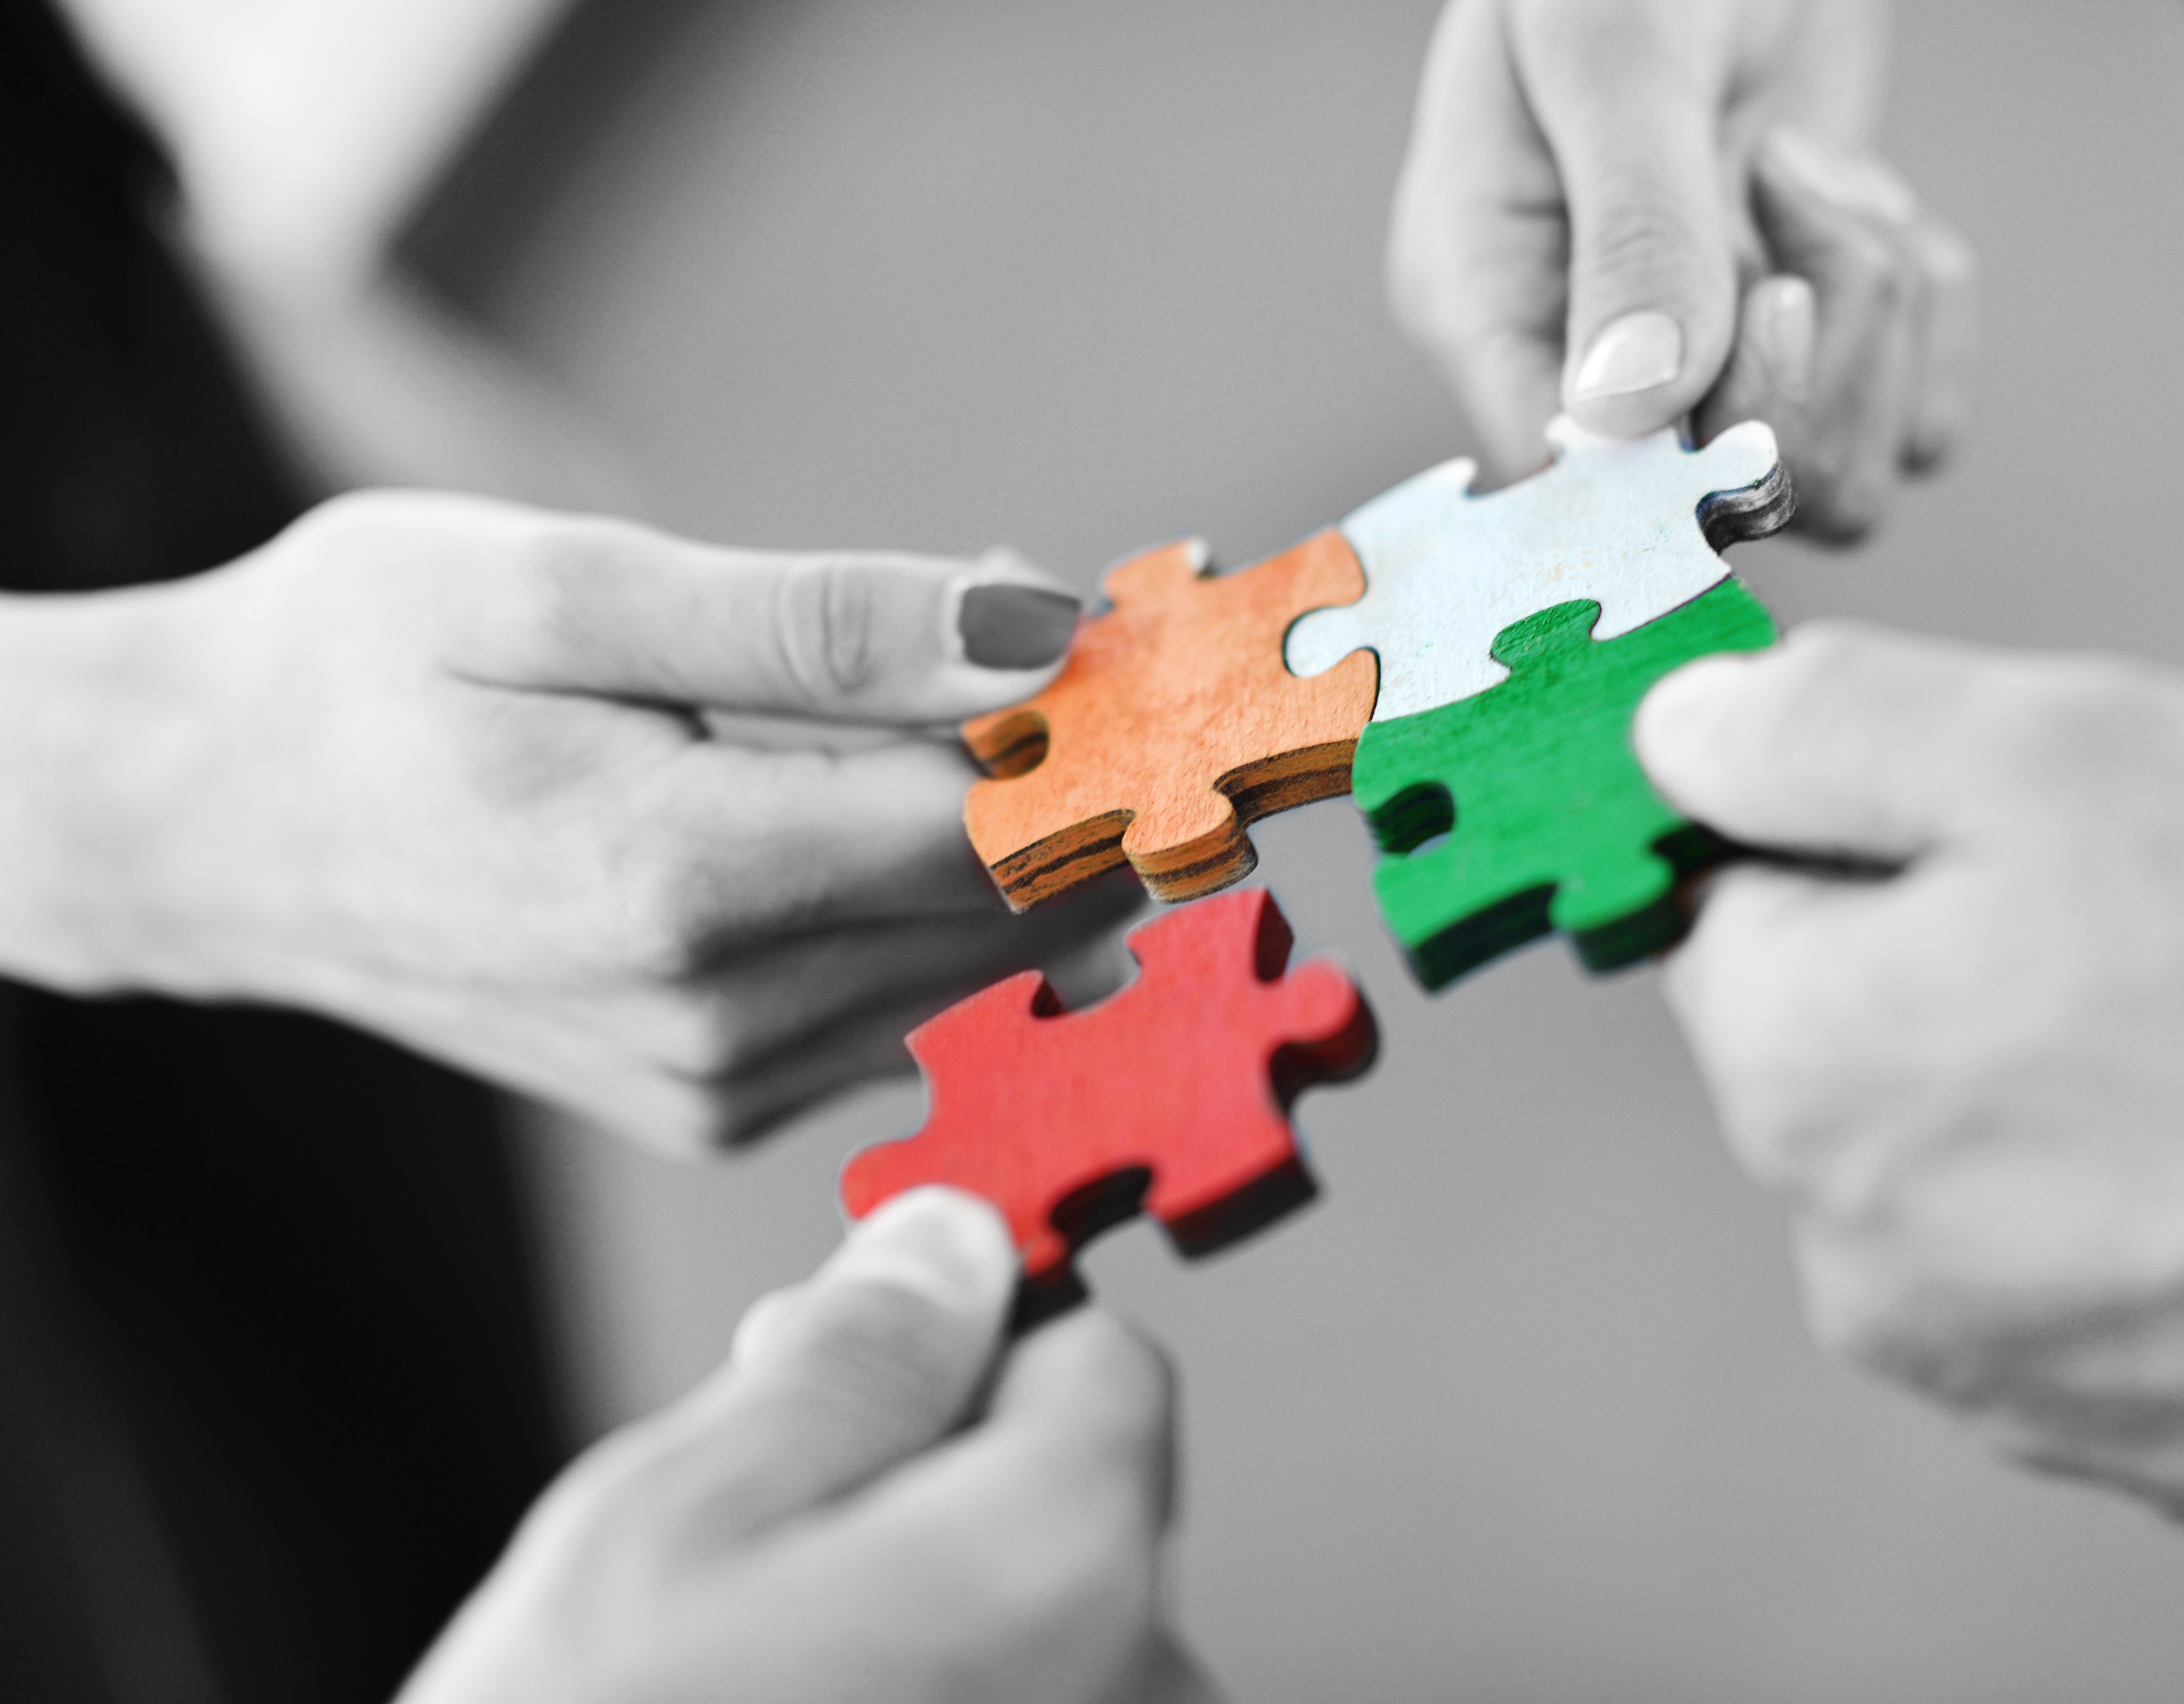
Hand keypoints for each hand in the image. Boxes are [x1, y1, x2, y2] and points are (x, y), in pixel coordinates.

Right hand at [0, 491, 1133, 1151]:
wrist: (212, 824)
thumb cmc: (362, 671)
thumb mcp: (567, 589)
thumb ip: (821, 625)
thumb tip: (1037, 633)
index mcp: (678, 881)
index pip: (997, 832)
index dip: (1106, 737)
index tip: (1160, 648)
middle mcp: (716, 1021)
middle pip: (1014, 913)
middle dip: (1087, 781)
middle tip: (1098, 649)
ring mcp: (720, 1085)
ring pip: (982, 972)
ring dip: (1028, 842)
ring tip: (995, 702)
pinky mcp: (717, 1102)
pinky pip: (907, 1010)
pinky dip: (947, 905)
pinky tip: (905, 801)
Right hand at [399, 1188, 1217, 1703]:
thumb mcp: (675, 1519)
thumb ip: (849, 1364)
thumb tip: (945, 1245)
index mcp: (1069, 1561)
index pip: (1101, 1363)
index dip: (973, 1340)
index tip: (866, 1356)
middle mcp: (1142, 1689)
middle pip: (1068, 1509)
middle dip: (925, 1493)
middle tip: (751, 1554)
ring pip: (1031, 1635)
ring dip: (915, 1626)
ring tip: (749, 1688)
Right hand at [1389, 0, 1977, 534]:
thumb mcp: (1613, 49)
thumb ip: (1632, 227)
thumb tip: (1633, 413)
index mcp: (1487, 308)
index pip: (1567, 487)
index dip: (1678, 461)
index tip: (1763, 309)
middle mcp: (1585, 370)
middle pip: (1725, 508)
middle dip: (1803, 355)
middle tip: (1784, 174)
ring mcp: (1705, 373)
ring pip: (1832, 486)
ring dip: (1868, 322)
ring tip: (1814, 176)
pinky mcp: (1814, 355)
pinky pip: (1911, 428)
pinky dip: (1922, 314)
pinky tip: (1858, 199)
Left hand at [1633, 623, 2183, 1530]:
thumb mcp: (2054, 744)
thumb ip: (1828, 731)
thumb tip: (1679, 734)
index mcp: (1801, 1078)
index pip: (1734, 916)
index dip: (1856, 839)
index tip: (1983, 823)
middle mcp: (1861, 1258)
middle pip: (1855, 1049)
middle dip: (1968, 964)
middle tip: (2162, 922)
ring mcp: (1999, 1369)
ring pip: (1974, 1167)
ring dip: (2067, 1092)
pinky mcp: (2133, 1437)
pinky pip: (2088, 1280)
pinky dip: (2155, 1213)